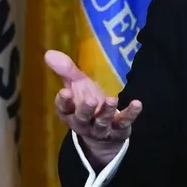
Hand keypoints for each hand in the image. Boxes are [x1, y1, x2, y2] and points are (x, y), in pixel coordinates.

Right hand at [45, 49, 141, 168]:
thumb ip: (66, 71)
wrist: (104, 133)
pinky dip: (131, 114)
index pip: (64, 109)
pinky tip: (137, 104)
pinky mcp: (118, 130)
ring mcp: (101, 128)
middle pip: (82, 118)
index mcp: (69, 113)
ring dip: (107, 111)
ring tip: (112, 99)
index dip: (63, 102)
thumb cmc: (87, 105)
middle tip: (91, 100)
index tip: (64, 92)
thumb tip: (48, 53)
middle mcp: (83, 123)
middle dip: (86, 110)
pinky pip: (124, 122)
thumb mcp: (77, 86)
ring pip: (102, 122)